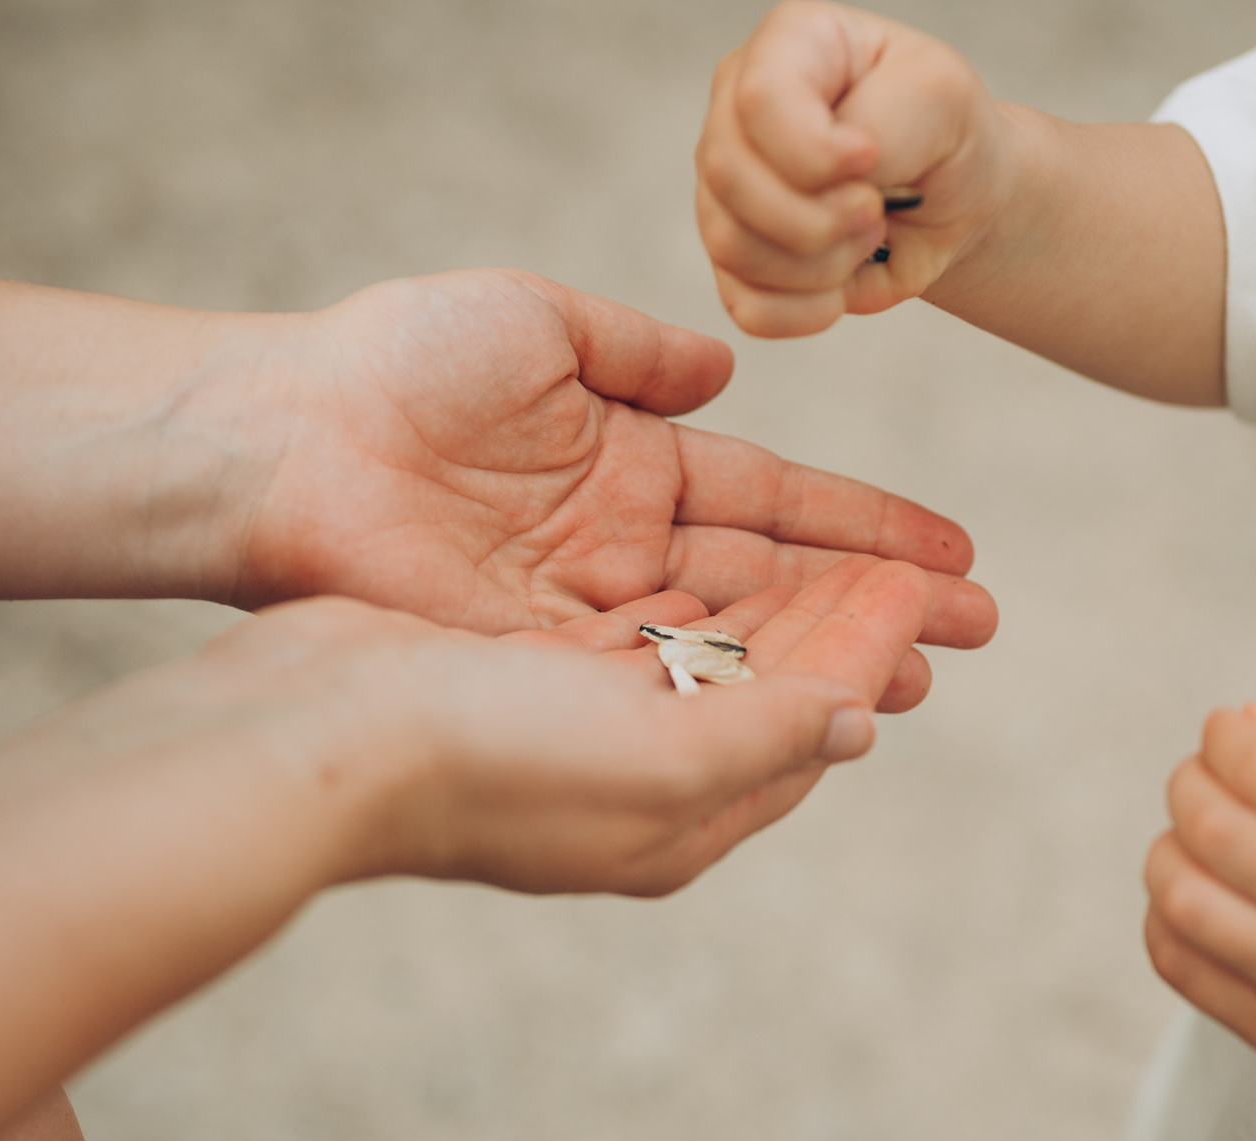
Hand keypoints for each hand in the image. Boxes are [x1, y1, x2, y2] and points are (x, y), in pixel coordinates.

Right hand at [204, 556, 932, 897]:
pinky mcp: (516, 674)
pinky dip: (687, 591)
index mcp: (675, 819)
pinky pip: (633, 628)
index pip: (804, 727)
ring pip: (706, 652)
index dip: (870, 655)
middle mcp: (632, 779)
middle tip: (933, 576)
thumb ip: (765, 734)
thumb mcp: (655, 757)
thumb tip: (857, 725)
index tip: (933, 593)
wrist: (312, 736)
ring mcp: (571, 727)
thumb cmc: (485, 758)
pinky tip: (712, 556)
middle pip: (769, 687)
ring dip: (780, 602)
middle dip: (848, 627)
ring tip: (850, 556)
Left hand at [226, 268, 996, 677]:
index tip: (951, 552)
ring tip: (918, 677)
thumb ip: (636, 353)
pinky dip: (734, 693)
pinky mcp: (543, 664)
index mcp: (631, 462)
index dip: (863, 529)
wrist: (283, 441)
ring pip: (731, 644)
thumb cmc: (395, 364)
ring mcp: (586, 614)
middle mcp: (622, 547)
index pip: (774, 502)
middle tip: (972, 631)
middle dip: (874, 606)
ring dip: (825, 660)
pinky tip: (809, 704)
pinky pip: (658, 682)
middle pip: (774, 584)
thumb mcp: (535, 322)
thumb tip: (724, 372)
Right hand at [697, 3, 1013, 335]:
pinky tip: (843, 283)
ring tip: (868, 236)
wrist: (951, 197)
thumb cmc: (942, 132)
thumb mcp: (943, 96)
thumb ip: (887, 117)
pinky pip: (748, 306)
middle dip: (821, 217)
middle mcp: (736, 112)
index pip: (760, 99)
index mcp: (787, 46)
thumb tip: (839, 169)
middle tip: (878, 209)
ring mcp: (724, 189)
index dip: (815, 150)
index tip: (871, 161)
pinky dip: (808, 310)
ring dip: (822, 263)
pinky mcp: (734, 260)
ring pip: (734, 246)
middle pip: (732, 178)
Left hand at [1140, 689, 1255, 1105]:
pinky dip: (1164, 920)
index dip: (1224, 734)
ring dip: (1168, 850)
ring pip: (1182, 900)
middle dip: (1189, 782)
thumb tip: (1250, 718)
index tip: (1229, 731)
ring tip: (1197, 837)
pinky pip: (1181, 969)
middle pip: (1211, 827)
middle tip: (1206, 776)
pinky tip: (1200, 894)